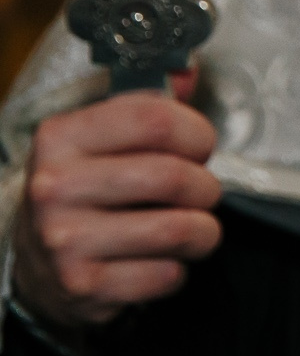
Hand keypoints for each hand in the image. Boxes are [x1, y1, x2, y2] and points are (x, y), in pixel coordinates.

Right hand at [10, 78, 221, 330]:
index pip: (156, 119)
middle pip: (174, 177)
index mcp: (61, 138)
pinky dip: (177, 268)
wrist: (37, 264)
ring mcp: (65, 240)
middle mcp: (55, 187)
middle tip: (199, 193)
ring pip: (180, 229)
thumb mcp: (101, 139)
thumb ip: (147, 104)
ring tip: (191, 228)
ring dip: (203, 231)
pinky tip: (158, 260)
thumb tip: (188, 70)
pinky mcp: (83, 285)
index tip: (200, 146)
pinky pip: (167, 274)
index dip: (197, 133)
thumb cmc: (84, 192)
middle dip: (206, 187)